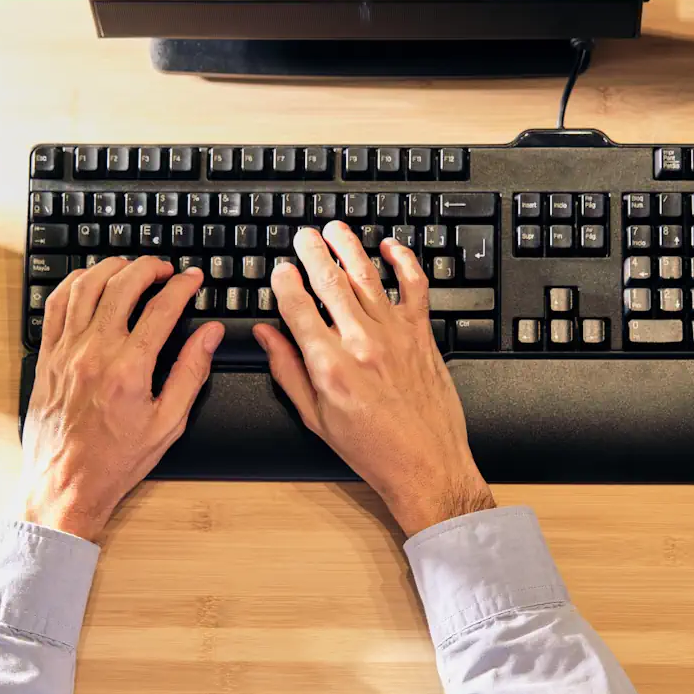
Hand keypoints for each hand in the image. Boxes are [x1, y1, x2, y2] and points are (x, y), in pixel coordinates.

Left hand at [21, 257, 223, 540]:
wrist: (66, 484)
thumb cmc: (116, 460)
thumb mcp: (168, 422)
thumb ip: (191, 372)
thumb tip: (209, 335)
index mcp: (129, 369)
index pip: (162, 309)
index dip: (183, 287)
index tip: (194, 279)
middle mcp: (94, 353)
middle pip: (123, 286)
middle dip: (149, 268)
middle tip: (165, 270)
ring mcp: (66, 352)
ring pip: (86, 287)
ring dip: (112, 268)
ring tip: (131, 268)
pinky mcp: (47, 356)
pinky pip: (55, 305)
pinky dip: (74, 284)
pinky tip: (90, 281)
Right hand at [253, 222, 494, 535]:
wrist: (426, 464)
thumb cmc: (372, 448)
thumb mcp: (315, 417)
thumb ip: (287, 370)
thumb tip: (267, 335)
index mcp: (329, 366)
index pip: (297, 307)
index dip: (285, 282)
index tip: (280, 269)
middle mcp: (361, 343)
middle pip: (330, 282)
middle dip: (312, 252)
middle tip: (303, 236)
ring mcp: (395, 334)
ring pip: (368, 276)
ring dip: (349, 246)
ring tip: (335, 229)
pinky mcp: (422, 334)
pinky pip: (415, 286)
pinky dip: (404, 261)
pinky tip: (391, 247)